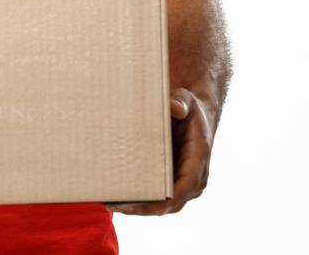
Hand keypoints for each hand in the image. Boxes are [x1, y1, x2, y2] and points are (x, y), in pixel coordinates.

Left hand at [106, 87, 216, 215]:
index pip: (185, 186)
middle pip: (169, 203)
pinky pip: (155, 198)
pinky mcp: (171, 183)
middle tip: (114, 205)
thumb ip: (181, 102)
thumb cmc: (189, 109)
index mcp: (199, 159)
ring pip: (161, 205)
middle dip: (143, 207)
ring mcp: (182, 183)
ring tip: (109, 204)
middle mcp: (194, 177)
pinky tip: (114, 199)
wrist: (192, 116)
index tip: (145, 205)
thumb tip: (174, 108)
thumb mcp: (187, 101)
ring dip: (136, 208)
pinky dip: (137, 201)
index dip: (166, 199)